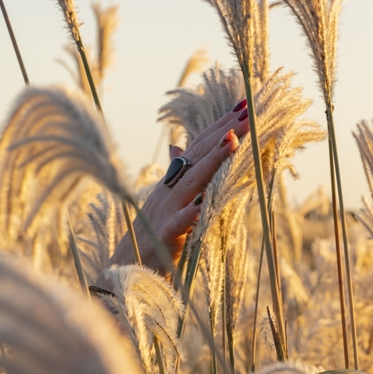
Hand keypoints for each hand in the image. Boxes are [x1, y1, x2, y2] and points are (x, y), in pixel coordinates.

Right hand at [110, 99, 249, 273]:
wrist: (126, 266)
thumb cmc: (151, 235)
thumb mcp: (165, 200)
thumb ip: (175, 174)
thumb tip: (179, 147)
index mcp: (172, 181)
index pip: (197, 147)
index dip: (218, 127)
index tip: (242, 107)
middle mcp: (168, 190)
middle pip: (197, 156)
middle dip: (222, 133)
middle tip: (246, 113)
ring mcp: (165, 211)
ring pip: (191, 182)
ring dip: (212, 161)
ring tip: (232, 141)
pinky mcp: (165, 235)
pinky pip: (180, 223)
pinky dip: (192, 212)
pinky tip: (205, 204)